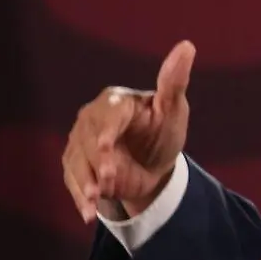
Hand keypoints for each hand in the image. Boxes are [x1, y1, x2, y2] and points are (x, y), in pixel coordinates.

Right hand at [62, 41, 195, 222]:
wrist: (153, 165)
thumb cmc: (163, 130)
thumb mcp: (173, 109)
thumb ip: (174, 81)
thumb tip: (187, 46)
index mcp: (115, 102)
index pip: (108, 115)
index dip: (107, 131)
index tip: (108, 147)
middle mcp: (91, 120)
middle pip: (89, 141)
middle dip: (97, 162)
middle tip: (108, 181)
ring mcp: (80, 144)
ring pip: (77, 163)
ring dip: (84, 183)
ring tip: (94, 200)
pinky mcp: (75, 165)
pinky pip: (73, 182)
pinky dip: (79, 197)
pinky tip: (87, 213)